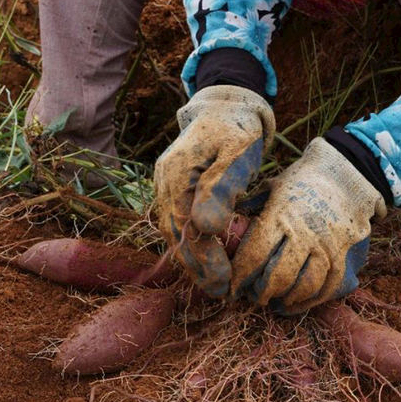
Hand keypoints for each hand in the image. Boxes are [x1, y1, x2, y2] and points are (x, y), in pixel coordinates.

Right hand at [154, 86, 274, 296]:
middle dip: (197, 268)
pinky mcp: (174, 192)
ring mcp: (166, 188)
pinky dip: (193, 247)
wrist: (226, 109)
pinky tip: (208, 263)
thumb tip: (206, 230)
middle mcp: (164, 184)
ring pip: (175, 234)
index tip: (224, 282)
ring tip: (216, 285)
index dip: (204, 259)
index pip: (186, 228)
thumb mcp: (236, 154)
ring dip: (193, 261)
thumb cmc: (236, 130)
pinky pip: (179, 225)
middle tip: (222, 293)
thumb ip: (221, 190)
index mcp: (176, 175)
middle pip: (176, 236)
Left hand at [231, 137, 385, 313]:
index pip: (254, 256)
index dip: (240, 277)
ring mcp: (326, 247)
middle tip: (252, 296)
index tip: (231, 287)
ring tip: (274, 299)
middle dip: (261, 293)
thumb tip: (227, 225)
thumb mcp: (273, 186)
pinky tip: (295, 302)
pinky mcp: (342, 255)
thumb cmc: (303, 179)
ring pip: (304, 286)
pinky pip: (327, 288)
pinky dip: (310, 301)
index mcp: (281, 216)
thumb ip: (251, 207)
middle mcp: (304, 234)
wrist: (348, 172)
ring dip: (285, 298)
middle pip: (278, 277)